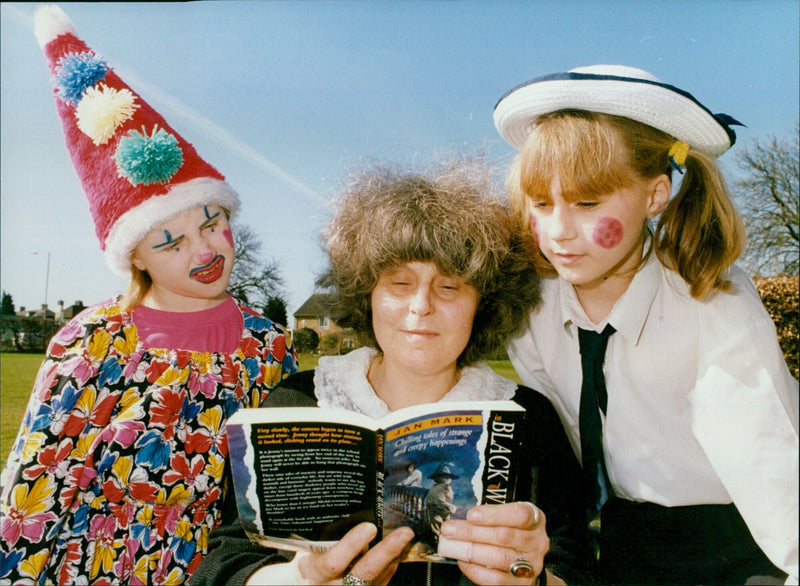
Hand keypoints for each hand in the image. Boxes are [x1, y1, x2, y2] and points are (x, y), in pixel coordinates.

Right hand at [297, 522, 414, 584]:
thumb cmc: (306, 564)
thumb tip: (344, 504)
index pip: (333, 562)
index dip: (351, 545)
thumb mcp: (305, 551)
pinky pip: (382, 581)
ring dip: (395, 556)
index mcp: (314, 572)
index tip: (368, 527)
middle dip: (386, 551)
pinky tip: (400, 549)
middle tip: (404, 532)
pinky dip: (392, 564)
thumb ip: (321, 537)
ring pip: (378, 578)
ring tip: (408, 536)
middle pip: (365, 572)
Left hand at [438, 501, 549, 584]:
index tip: (471, 514)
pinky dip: (475, 569)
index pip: (520, 514)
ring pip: (499, 557)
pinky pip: (495, 579)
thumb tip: (459, 515)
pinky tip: (462, 560)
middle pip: (504, 536)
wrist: (527, 559)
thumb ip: (490, 514)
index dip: (494, 514)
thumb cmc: (513, 530)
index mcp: (536, 520)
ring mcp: (531, 564)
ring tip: (452, 544)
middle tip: (450, 529)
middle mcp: (537, 542)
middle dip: (472, 532)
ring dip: (471, 550)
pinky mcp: (520, 583)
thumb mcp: (508, 516)